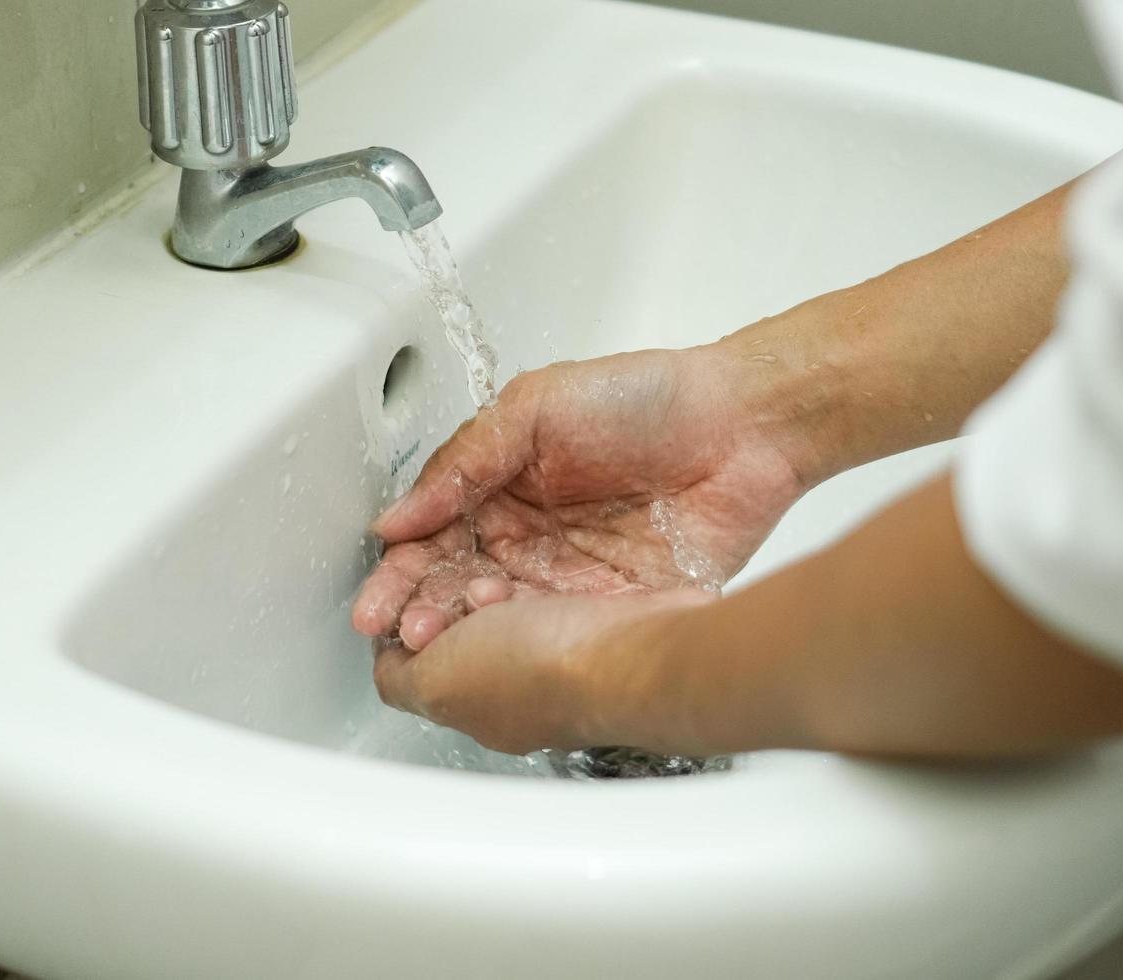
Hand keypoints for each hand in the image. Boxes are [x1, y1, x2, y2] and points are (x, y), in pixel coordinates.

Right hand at [351, 343, 818, 650]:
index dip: (400, 570)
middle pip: (454, 585)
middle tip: (399, 629)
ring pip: (498, 618)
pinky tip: (496, 649)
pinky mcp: (612, 605)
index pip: (431, 538)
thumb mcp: (536, 406)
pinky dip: (525, 645)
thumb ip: (467, 460)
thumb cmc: (649, 398)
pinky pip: (558, 633)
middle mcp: (526, 537)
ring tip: (436, 639)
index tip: (376, 599)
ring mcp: (567, 576)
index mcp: (498, 487)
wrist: (747, 425)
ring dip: (461, 633)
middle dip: (418, 610)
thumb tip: (399, 515)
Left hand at [372, 588, 716, 754]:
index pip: (426, 662)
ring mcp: (564, 657)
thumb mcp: (439, 682)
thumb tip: (389, 664)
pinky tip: (538, 574)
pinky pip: (554, 588)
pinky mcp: (602, 623)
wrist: (633, 654)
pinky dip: (538, 574)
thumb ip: (400, 676)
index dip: (410, 623)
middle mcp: (521, 689)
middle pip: (464, 630)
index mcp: (478, 709)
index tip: (406, 605)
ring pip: (507, 604)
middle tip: (459, 591)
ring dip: (490, 583)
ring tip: (494, 584)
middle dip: (450, 598)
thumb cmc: (541, 672)